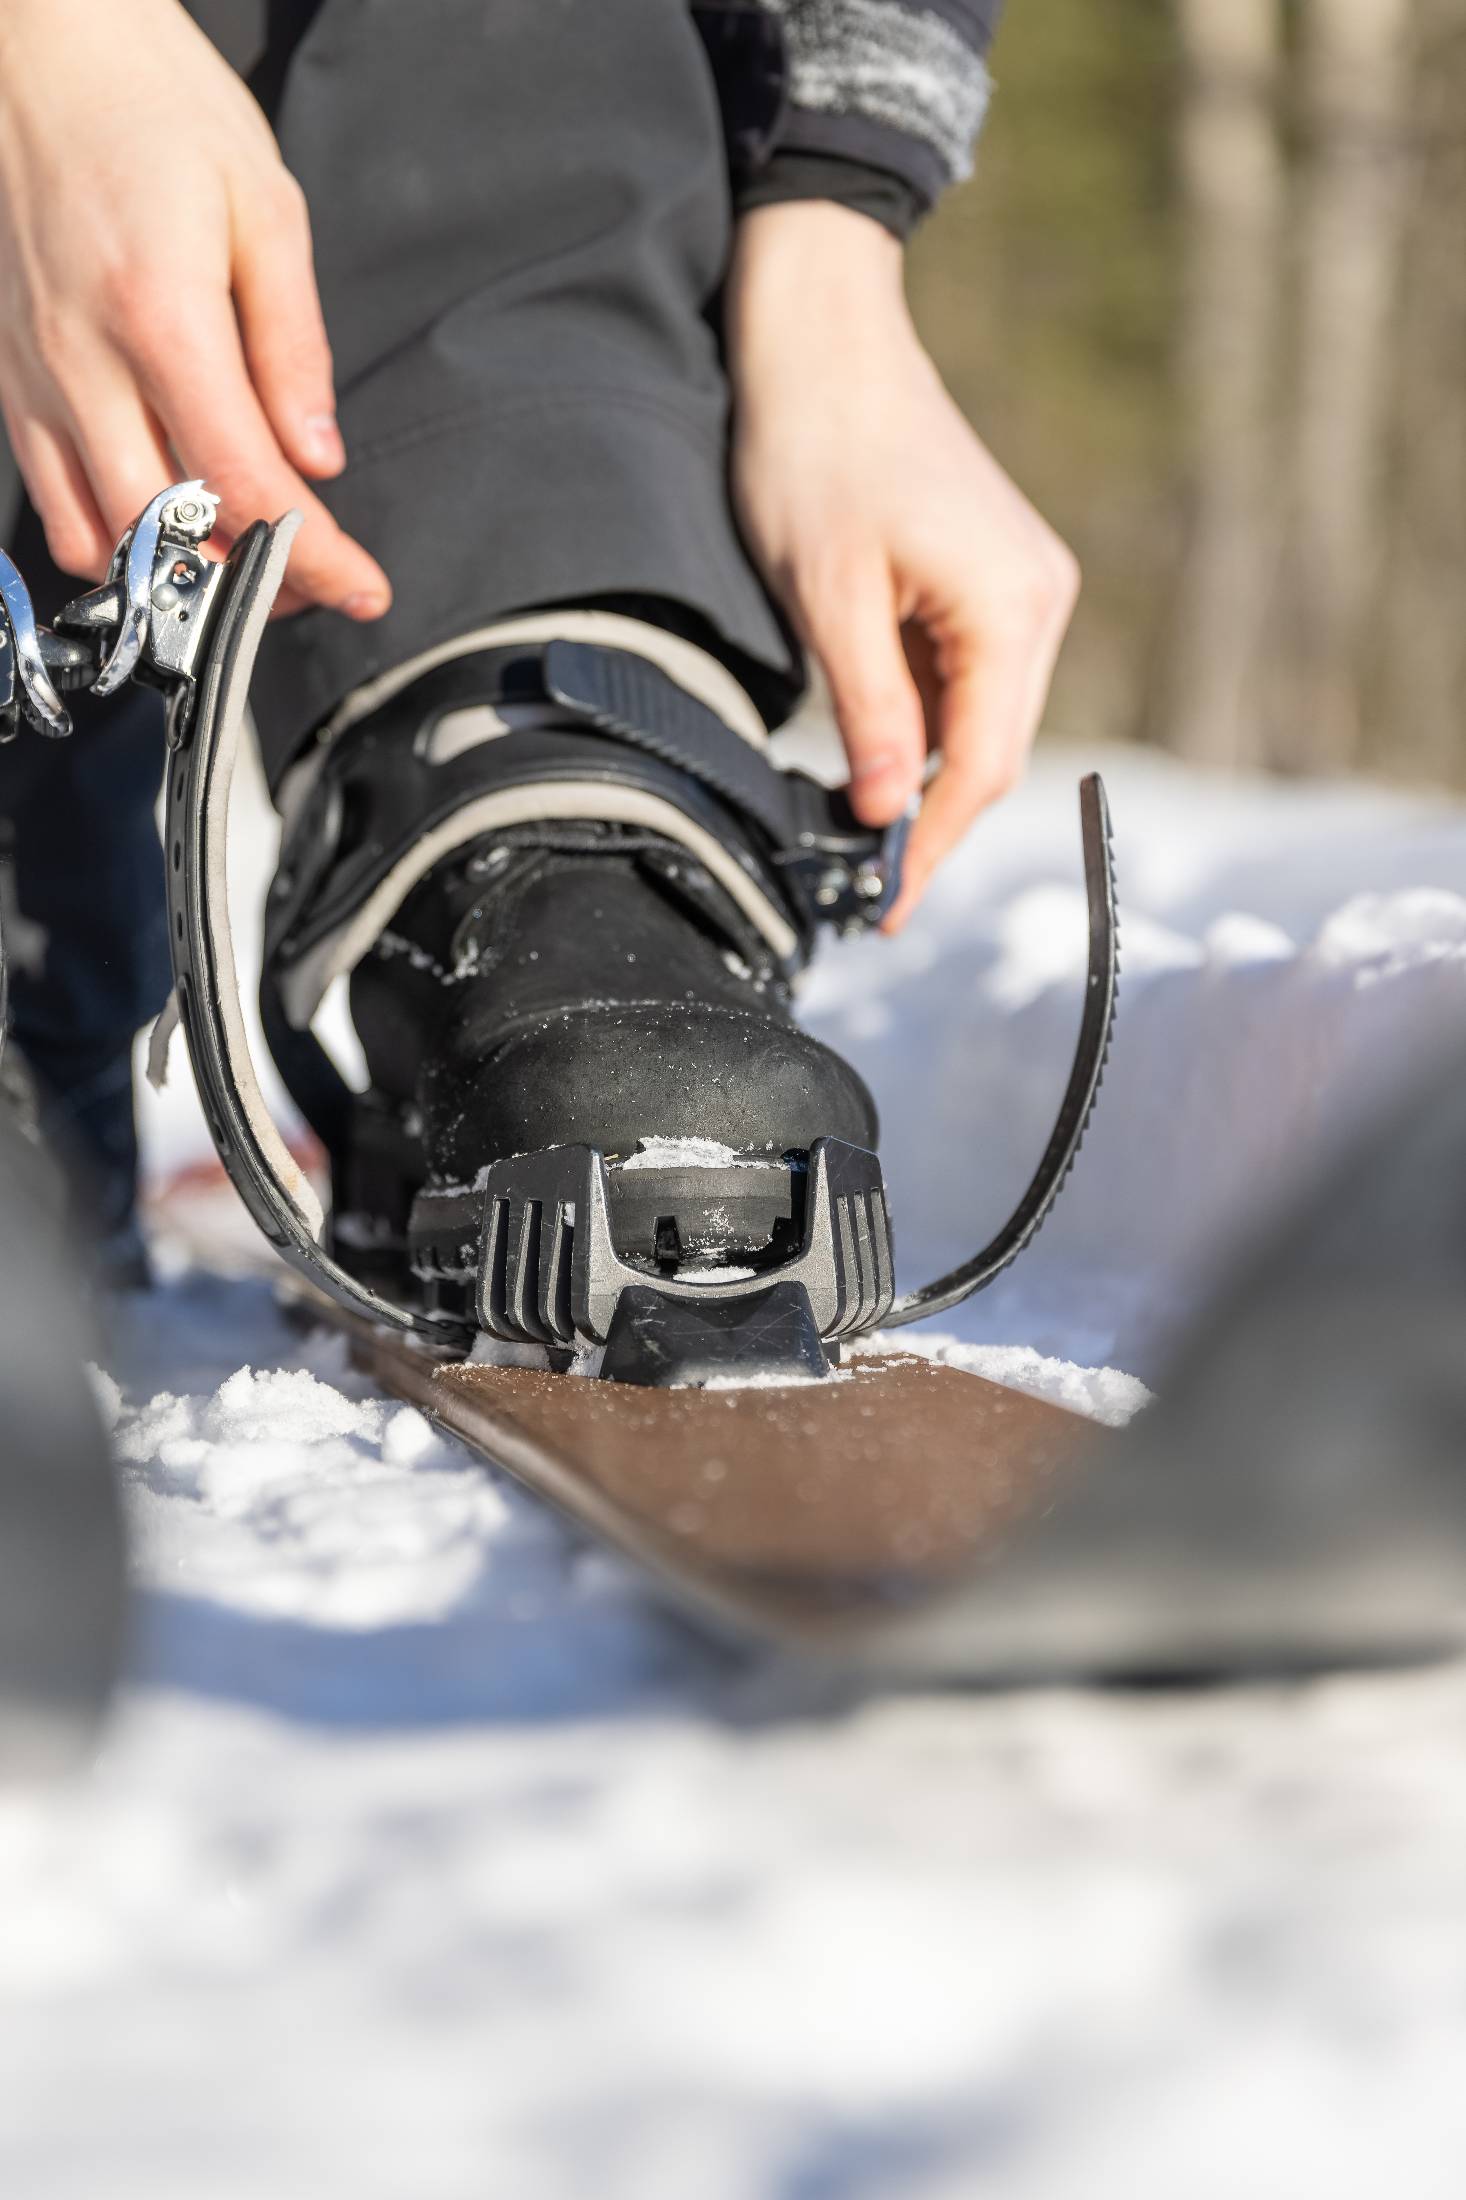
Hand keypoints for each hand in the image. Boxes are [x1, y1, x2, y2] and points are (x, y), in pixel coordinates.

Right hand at [0, 0, 388, 617]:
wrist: (39, 40)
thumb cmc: (152, 103)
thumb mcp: (263, 207)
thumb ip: (294, 346)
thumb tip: (318, 456)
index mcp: (159, 315)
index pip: (245, 481)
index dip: (312, 553)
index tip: (362, 587)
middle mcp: (82, 359)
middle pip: (166, 534)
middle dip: (251, 584)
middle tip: (311, 587)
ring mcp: (33, 374)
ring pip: (96, 535)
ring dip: (175, 576)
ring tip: (244, 566)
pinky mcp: (7, 376)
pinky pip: (50, 497)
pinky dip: (109, 538)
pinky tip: (164, 528)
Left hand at [728, 202, 1078, 926]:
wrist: (823, 337)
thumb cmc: (816, 451)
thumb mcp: (827, 597)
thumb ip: (869, 713)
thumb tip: (888, 816)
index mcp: (1013, 606)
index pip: (984, 765)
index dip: (933, 844)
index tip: (885, 905)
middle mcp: (1040, 600)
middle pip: (992, 750)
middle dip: (930, 821)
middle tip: (865, 888)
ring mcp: (1023, 586)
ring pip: (979, 718)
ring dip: (923, 774)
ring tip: (855, 830)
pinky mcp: (992, 577)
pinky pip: (964, 676)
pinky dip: (920, 723)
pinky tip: (871, 752)